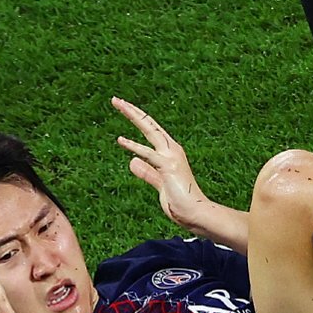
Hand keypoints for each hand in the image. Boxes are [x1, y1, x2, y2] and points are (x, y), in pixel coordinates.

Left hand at [111, 97, 217, 233]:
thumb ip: (146, 172)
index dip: (137, 118)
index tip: (123, 108)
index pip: (151, 130)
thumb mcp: (159, 184)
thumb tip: (131, 161)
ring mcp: (171, 156)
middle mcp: (172, 149)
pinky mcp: (168, 167)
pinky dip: (134, 146)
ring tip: (118, 103)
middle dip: (132, 111)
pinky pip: (148, 154)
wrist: (196, 213)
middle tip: (115, 100)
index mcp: (170, 152)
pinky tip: (120, 140)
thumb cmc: (181, 202)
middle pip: (149, 124)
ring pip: (149, 130)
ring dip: (132, 116)